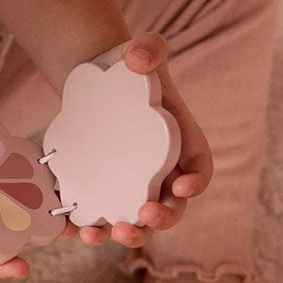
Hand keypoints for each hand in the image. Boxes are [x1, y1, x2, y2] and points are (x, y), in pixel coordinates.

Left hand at [60, 32, 212, 248]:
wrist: (95, 80)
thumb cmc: (128, 67)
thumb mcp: (142, 49)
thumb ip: (148, 48)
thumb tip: (137, 60)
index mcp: (183, 144)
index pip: (200, 170)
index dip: (196, 182)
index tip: (181, 186)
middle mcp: (162, 173)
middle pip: (172, 207)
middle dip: (162, 218)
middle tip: (144, 215)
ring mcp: (133, 186)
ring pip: (139, 222)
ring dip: (131, 234)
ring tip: (113, 233)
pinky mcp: (105, 191)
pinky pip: (104, 217)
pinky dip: (95, 229)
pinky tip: (82, 232)